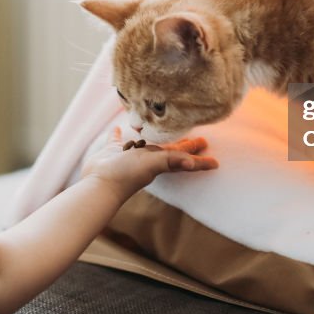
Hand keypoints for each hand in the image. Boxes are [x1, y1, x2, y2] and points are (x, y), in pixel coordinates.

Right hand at [80, 128, 218, 201]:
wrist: (99, 184)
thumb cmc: (126, 175)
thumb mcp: (151, 164)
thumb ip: (170, 161)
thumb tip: (192, 163)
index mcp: (158, 161)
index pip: (184, 158)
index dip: (199, 159)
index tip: (215, 161)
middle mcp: (146, 158)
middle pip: (170, 150)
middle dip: (185, 145)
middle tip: (200, 139)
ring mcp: (129, 155)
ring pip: (144, 144)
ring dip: (153, 138)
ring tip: (160, 129)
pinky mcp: (112, 151)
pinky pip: (117, 140)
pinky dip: (118, 134)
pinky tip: (119, 129)